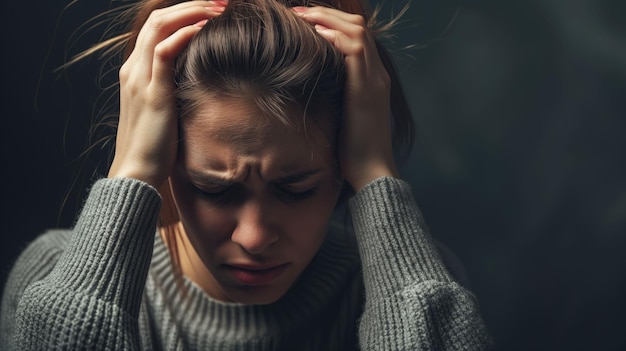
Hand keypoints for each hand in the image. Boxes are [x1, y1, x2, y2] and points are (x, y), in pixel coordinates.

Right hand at [108, 1, 224, 188]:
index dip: (185, 11)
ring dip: (192, 12)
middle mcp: (133, 69)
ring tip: (219, 9)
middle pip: (158, 18)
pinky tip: (206, 29)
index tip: (214, 9)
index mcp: (135, 71)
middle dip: (192, 4)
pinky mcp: (152, 93)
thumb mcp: (165, 109)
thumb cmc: (156, 146)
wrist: (138, 172)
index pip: (158, 26)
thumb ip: (175, 89)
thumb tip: (202, 79)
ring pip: (160, 26)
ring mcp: (140, 79)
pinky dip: (185, 35)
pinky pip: (165, 52)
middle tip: (222, 2)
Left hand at [295, 6, 398, 191]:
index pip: (357, 37)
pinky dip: (334, 38)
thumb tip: (310, 87)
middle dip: (327, 14)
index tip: (305, 21)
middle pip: (358, 27)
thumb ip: (335, 96)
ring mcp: (374, 80)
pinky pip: (354, 51)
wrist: (371, 172)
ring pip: (357, 32)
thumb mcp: (343, 115)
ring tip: (302, 17)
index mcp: (372, 79)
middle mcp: (377, 74)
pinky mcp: (365, 90)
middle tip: (298, 12)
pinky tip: (314, 36)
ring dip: (327, 20)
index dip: (332, 23)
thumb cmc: (354, 151)